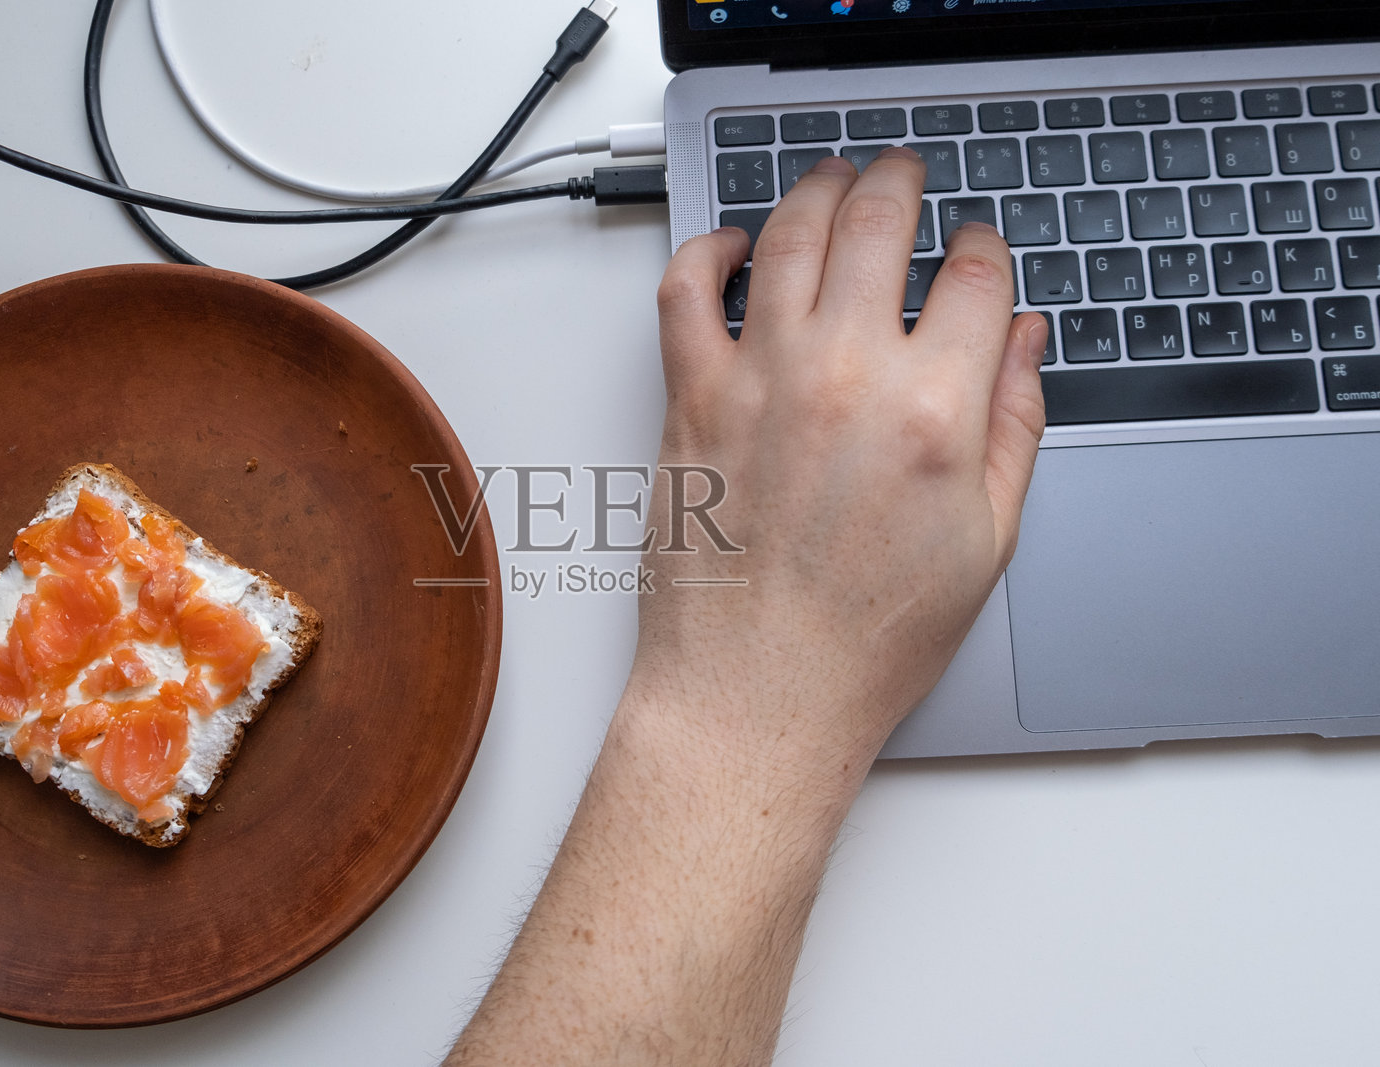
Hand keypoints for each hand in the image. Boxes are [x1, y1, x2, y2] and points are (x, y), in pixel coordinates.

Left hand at [635, 150, 1046, 775]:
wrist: (758, 694)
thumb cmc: (866, 639)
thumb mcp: (985, 541)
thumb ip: (1013, 423)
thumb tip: (1023, 338)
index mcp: (933, 413)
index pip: (973, 277)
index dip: (983, 246)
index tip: (977, 248)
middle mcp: (845, 379)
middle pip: (879, 224)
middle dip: (901, 181)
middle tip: (903, 173)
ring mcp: (759, 381)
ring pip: (787, 236)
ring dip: (815, 189)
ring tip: (831, 179)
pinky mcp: (691, 400)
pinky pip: (684, 292)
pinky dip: (706, 250)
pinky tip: (731, 246)